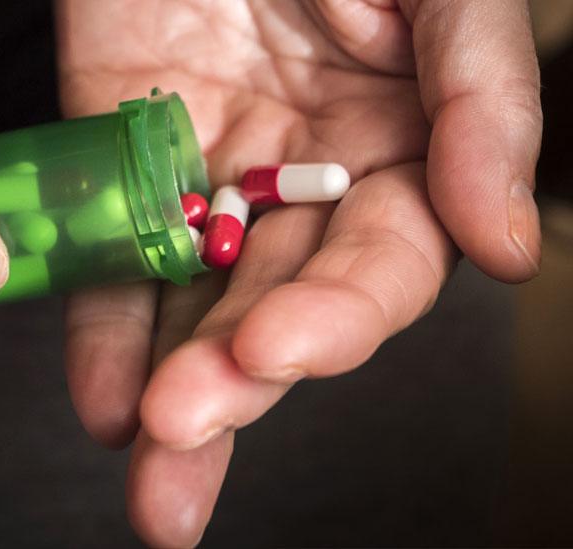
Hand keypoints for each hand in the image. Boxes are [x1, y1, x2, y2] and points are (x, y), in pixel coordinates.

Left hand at [58, 0, 541, 544]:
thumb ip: (479, 107)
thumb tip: (506, 249)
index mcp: (393, 155)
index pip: (376, 268)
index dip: (332, 318)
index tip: (279, 349)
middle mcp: (299, 186)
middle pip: (276, 309)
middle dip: (236, 380)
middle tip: (187, 435)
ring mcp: (206, 182)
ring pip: (192, 306)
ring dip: (171, 385)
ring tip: (150, 453)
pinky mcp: (121, 162)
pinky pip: (110, 257)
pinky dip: (102, 327)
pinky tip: (103, 398)